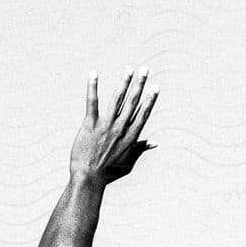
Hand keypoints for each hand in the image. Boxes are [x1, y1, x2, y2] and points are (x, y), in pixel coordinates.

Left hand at [69, 69, 157, 184]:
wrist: (89, 177)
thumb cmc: (109, 172)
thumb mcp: (129, 161)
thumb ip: (141, 148)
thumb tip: (155, 142)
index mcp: (131, 137)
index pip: (143, 113)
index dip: (150, 99)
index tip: (155, 87)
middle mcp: (121, 129)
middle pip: (132, 102)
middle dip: (140, 84)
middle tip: (145, 69)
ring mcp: (106, 125)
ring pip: (117, 100)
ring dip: (124, 83)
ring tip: (129, 69)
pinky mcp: (90, 124)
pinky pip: (92, 102)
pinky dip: (92, 87)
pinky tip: (94, 74)